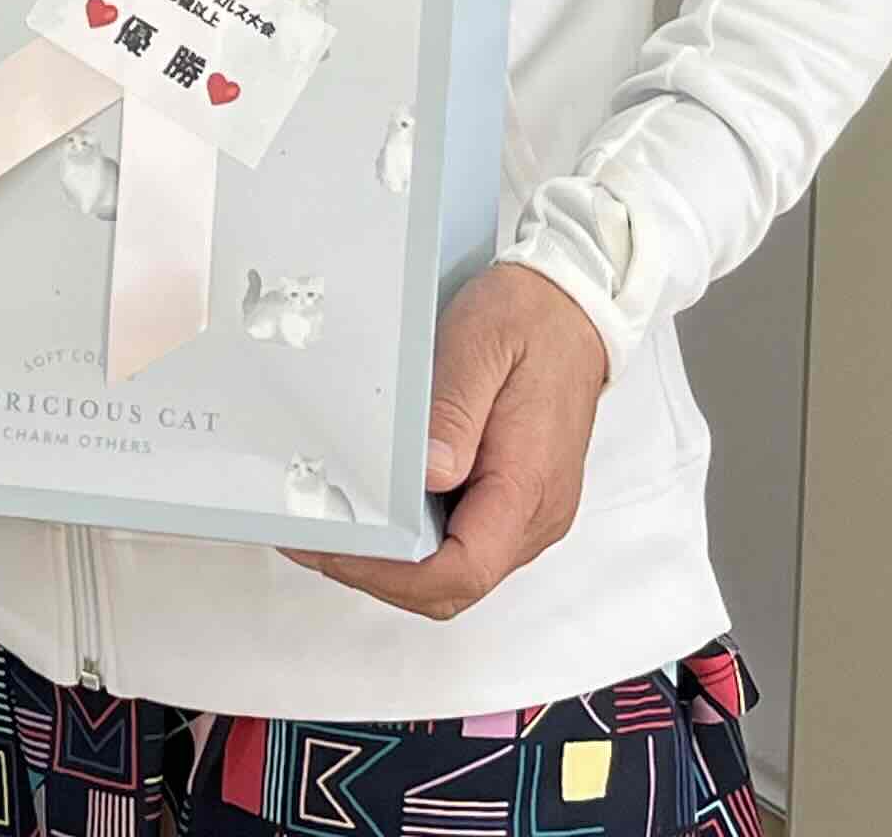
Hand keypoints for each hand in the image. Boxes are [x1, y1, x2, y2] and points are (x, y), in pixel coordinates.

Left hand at [285, 262, 608, 617]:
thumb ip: (454, 411)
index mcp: (529, 482)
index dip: (396, 574)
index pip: (464, 569)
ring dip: (395, 561)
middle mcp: (536, 512)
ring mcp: (528, 511)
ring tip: (338, 524)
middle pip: (454, 584)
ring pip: (455, 570)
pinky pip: (463, 541)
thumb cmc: (530, 319)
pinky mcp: (516, 499)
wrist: (572, 306)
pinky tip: (378, 508)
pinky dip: (416, 539)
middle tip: (319, 539)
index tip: (342, 547)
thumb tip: (429, 475)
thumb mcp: (482, 344)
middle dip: (382, 574)